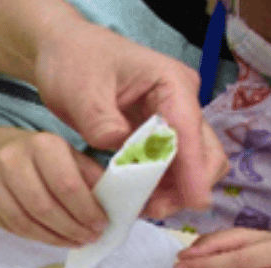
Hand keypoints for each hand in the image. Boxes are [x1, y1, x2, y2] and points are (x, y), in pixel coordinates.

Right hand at [0, 128, 107, 245]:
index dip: (86, 211)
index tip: (101, 224)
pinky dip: (35, 237)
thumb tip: (114, 202)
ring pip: (26, 222)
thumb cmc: (33, 155)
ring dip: (54, 238)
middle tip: (89, 238)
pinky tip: (52, 238)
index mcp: (42, 144)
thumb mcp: (65, 154)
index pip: (67, 185)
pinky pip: (11, 226)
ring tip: (74, 241)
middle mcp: (13, 159)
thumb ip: (88, 176)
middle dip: (72, 229)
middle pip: (46, 208)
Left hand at [33, 19, 228, 218]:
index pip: (189, 128)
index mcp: (170, 83)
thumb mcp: (82, 90)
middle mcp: (181, 103)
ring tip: (140, 208)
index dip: (193, 168)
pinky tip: (136, 200)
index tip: (195, 202)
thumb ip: (101, 121)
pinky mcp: (158, 139)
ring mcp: (172, 122)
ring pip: (192, 166)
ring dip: (174, 192)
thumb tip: (123, 149)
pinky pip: (170, 171)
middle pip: (205, 152)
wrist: (65, 55)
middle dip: (188, 185)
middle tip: (153, 210)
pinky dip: (159, 189)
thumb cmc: (75, 63)